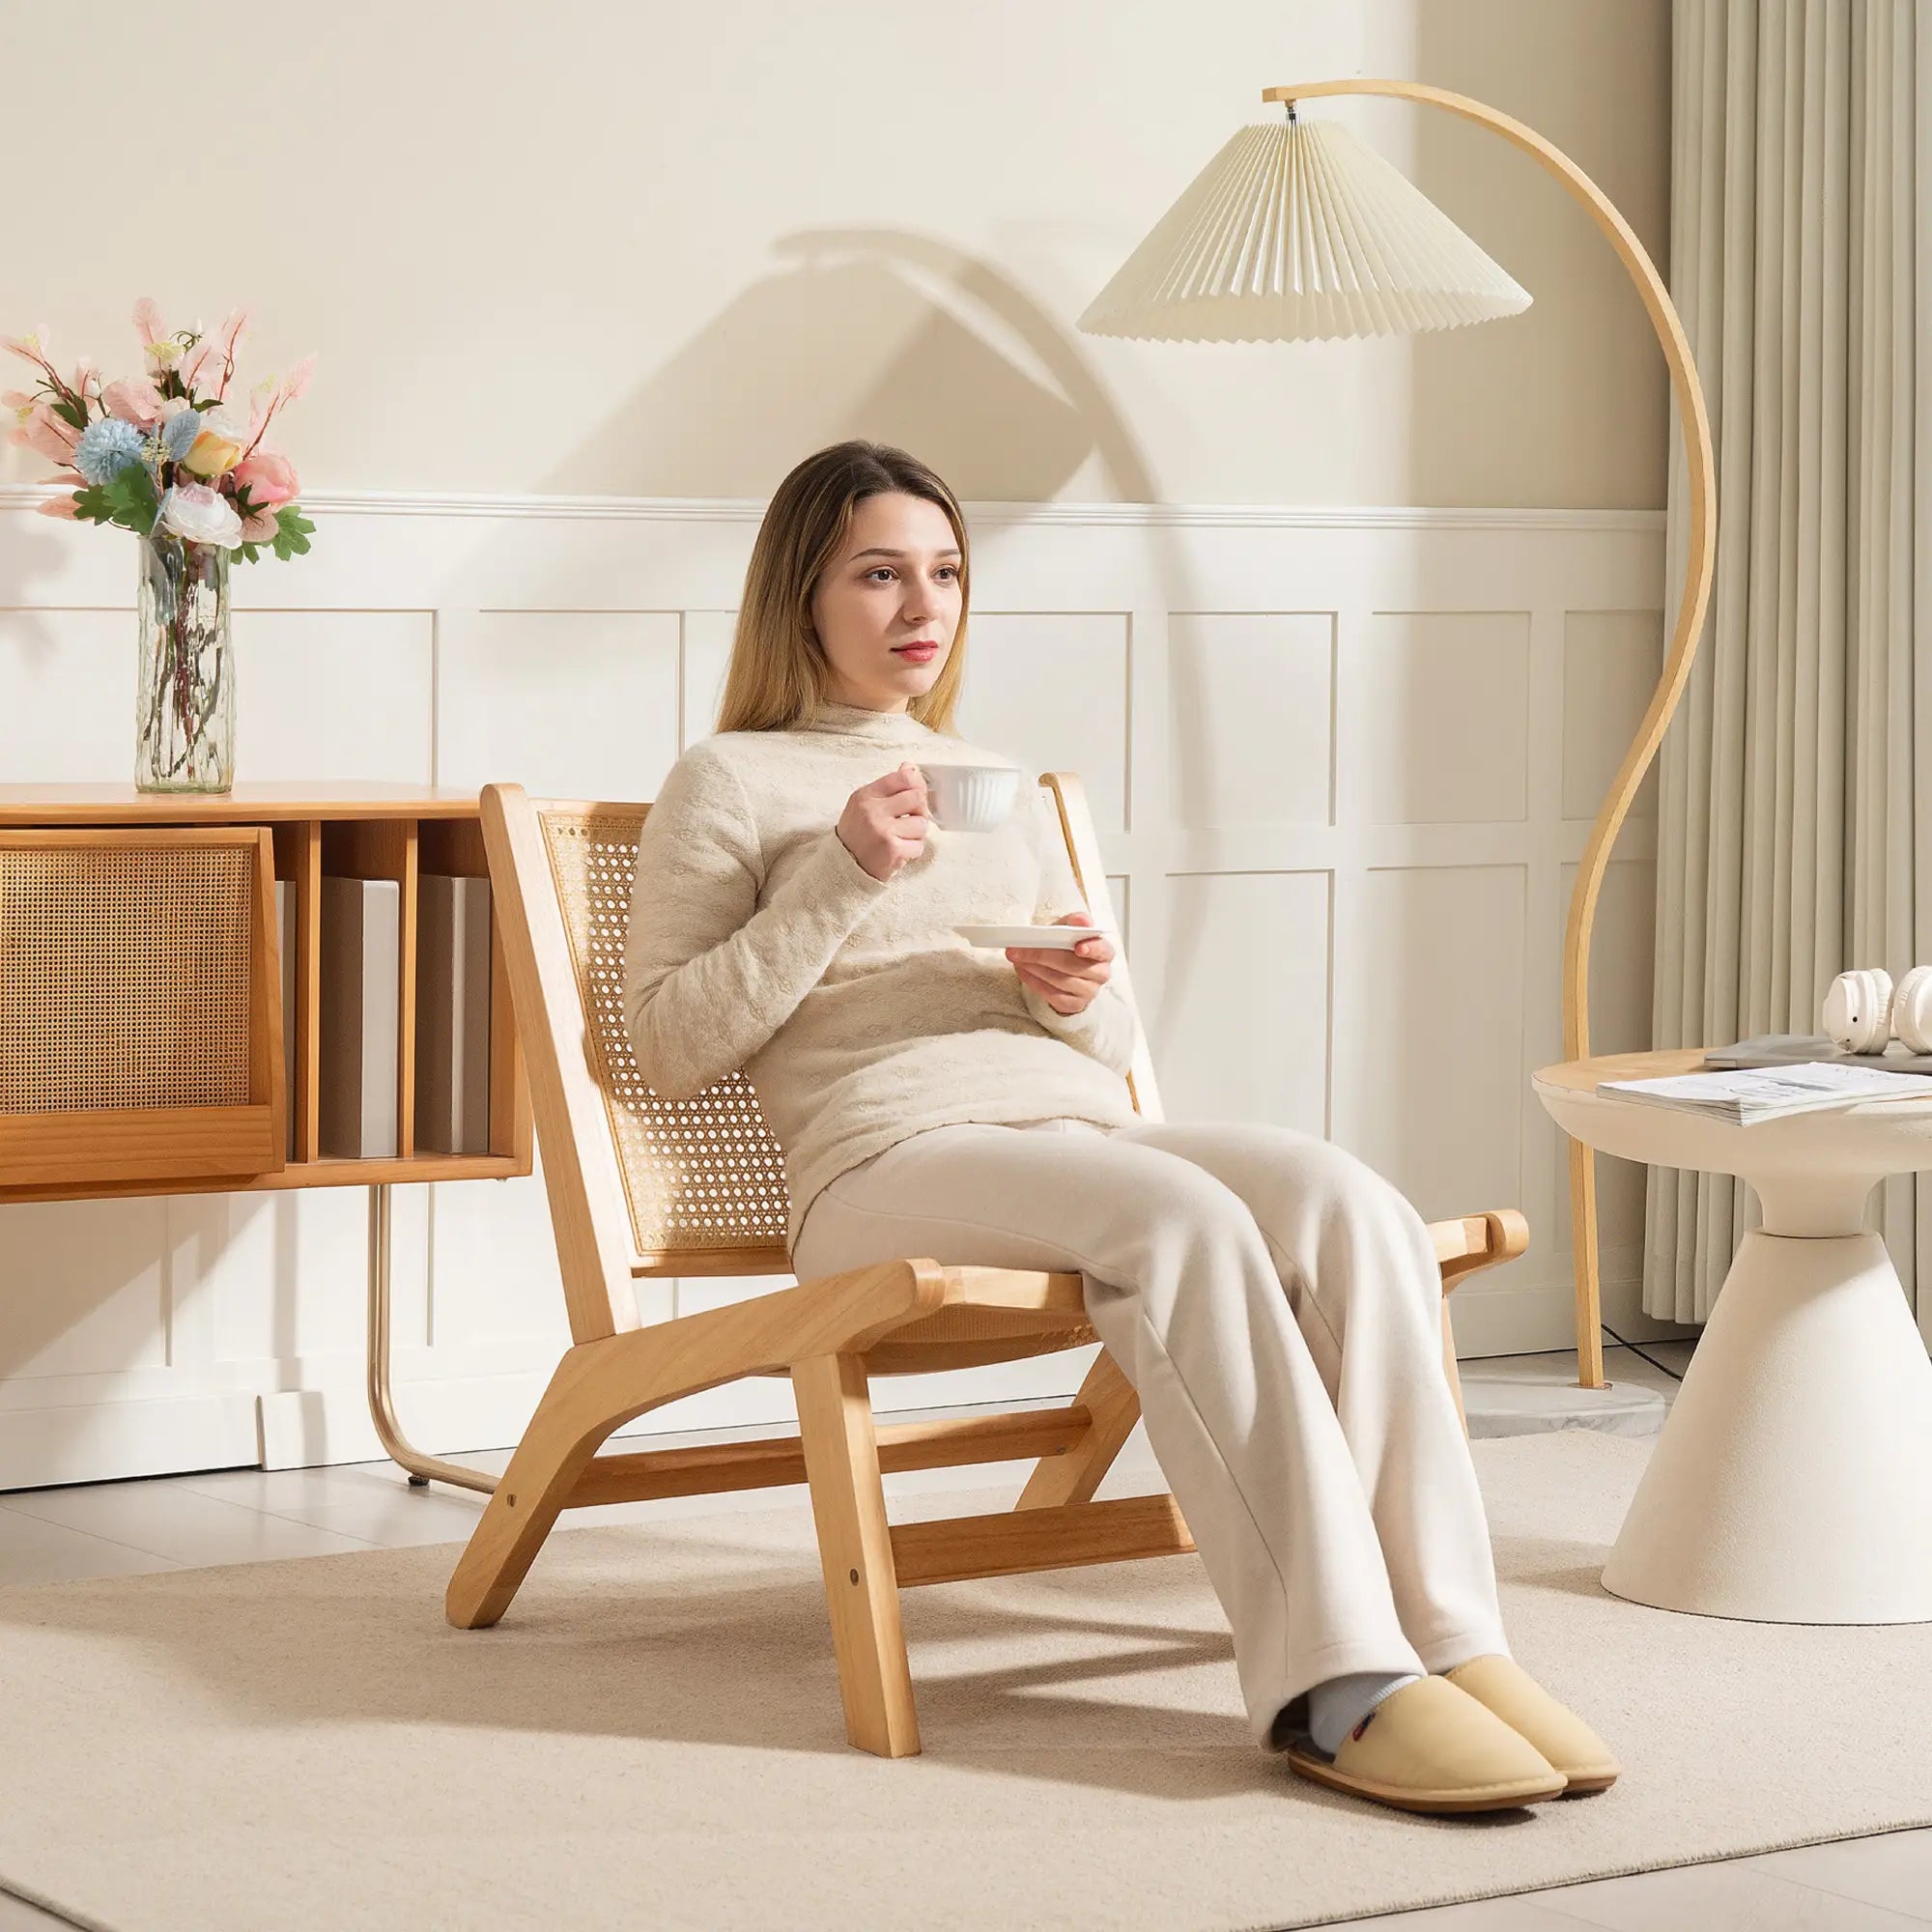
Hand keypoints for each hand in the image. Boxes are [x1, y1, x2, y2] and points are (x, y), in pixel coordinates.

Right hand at [836, 762, 929, 880]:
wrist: (842, 865)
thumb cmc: (857, 833)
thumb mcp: (865, 804)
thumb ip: (889, 786)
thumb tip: (910, 767)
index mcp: (866, 795)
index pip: (903, 778)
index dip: (916, 785)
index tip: (915, 794)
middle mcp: (873, 811)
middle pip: (917, 798)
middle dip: (919, 810)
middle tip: (909, 819)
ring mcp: (883, 831)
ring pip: (921, 823)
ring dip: (916, 833)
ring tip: (902, 837)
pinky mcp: (892, 850)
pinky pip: (919, 846)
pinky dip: (913, 850)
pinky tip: (900, 851)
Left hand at [1007, 911, 1112, 1014]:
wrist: (1060, 965)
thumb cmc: (1067, 945)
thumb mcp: (1069, 928)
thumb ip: (1074, 921)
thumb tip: (1082, 920)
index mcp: (1104, 951)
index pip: (1102, 950)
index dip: (1091, 949)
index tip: (1078, 947)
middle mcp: (1100, 973)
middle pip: (1072, 965)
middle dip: (1043, 955)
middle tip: (1020, 947)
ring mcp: (1089, 991)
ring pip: (1060, 980)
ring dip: (1034, 968)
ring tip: (1017, 958)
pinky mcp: (1074, 1004)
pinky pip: (1052, 995)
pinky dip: (1034, 982)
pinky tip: (1023, 971)